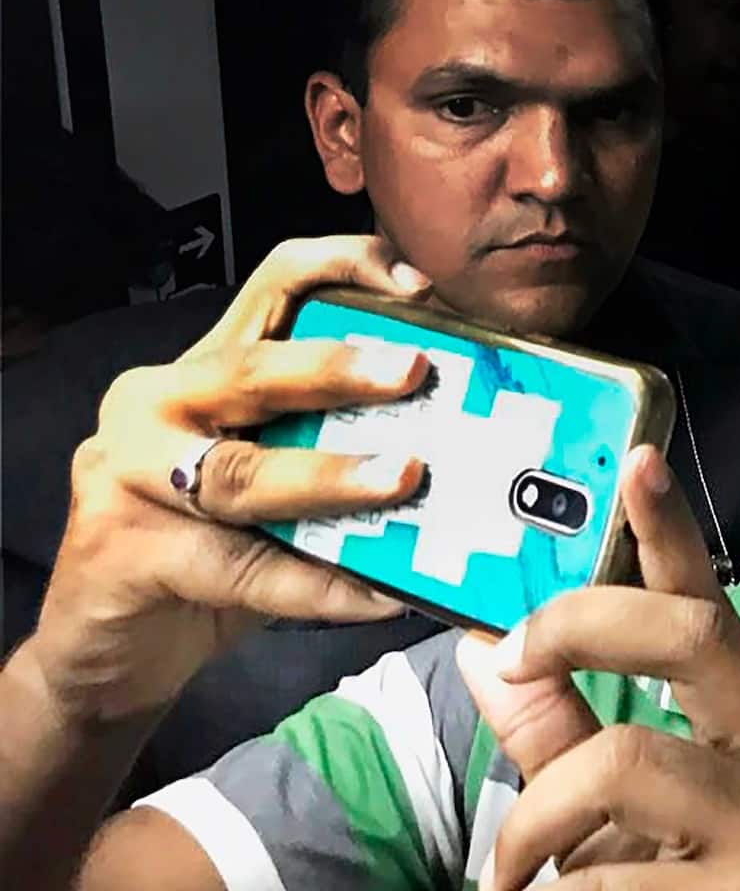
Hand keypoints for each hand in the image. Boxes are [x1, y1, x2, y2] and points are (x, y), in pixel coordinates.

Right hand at [20, 237, 433, 727]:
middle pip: (252, 370)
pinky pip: (244, 570)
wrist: (109, 644)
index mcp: (203, 368)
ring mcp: (130, 478)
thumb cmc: (209, 547)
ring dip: (333, 476)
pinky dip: (322, 587)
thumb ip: (331, 440)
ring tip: (406, 479)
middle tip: (416, 371)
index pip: (271, 287)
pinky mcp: (130, 555)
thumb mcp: (271, 475)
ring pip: (244, 473)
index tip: (416, 285)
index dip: (341, 269)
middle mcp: (158, 406)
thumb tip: (457, 432)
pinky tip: (383, 597)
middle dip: (339, 366)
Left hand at [458, 447, 739, 890]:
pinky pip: (606, 875)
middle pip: (693, 636)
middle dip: (582, 624)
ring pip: (628, 757)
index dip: (673, 532)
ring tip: (512, 873)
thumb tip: (483, 653)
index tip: (634, 459)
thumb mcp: (614, 820)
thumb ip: (561, 738)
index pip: (714, 608)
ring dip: (532, 818)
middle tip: (512, 655)